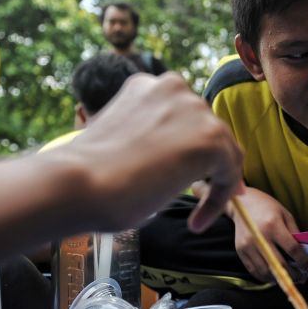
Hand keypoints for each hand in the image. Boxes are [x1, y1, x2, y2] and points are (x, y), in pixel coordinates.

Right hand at [59, 72, 243, 232]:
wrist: (78, 183)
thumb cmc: (88, 175)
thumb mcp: (122, 141)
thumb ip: (149, 141)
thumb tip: (170, 164)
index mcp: (147, 87)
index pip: (185, 116)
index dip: (193, 145)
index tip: (196, 173)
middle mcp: (173, 88)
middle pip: (209, 128)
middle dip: (210, 163)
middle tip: (206, 194)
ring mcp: (194, 110)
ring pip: (224, 150)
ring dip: (216, 183)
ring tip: (199, 216)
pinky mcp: (210, 137)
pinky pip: (229, 173)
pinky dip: (218, 199)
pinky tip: (197, 221)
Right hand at [223, 186, 307, 283]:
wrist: (243, 204)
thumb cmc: (268, 207)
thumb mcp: (285, 214)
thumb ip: (294, 233)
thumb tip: (304, 252)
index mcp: (273, 225)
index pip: (291, 249)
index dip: (303, 261)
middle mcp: (260, 237)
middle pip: (279, 263)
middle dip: (293, 274)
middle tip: (302, 279)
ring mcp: (248, 245)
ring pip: (265, 270)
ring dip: (279, 278)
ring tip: (289, 280)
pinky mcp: (241, 251)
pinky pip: (253, 270)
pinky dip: (264, 278)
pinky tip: (274, 279)